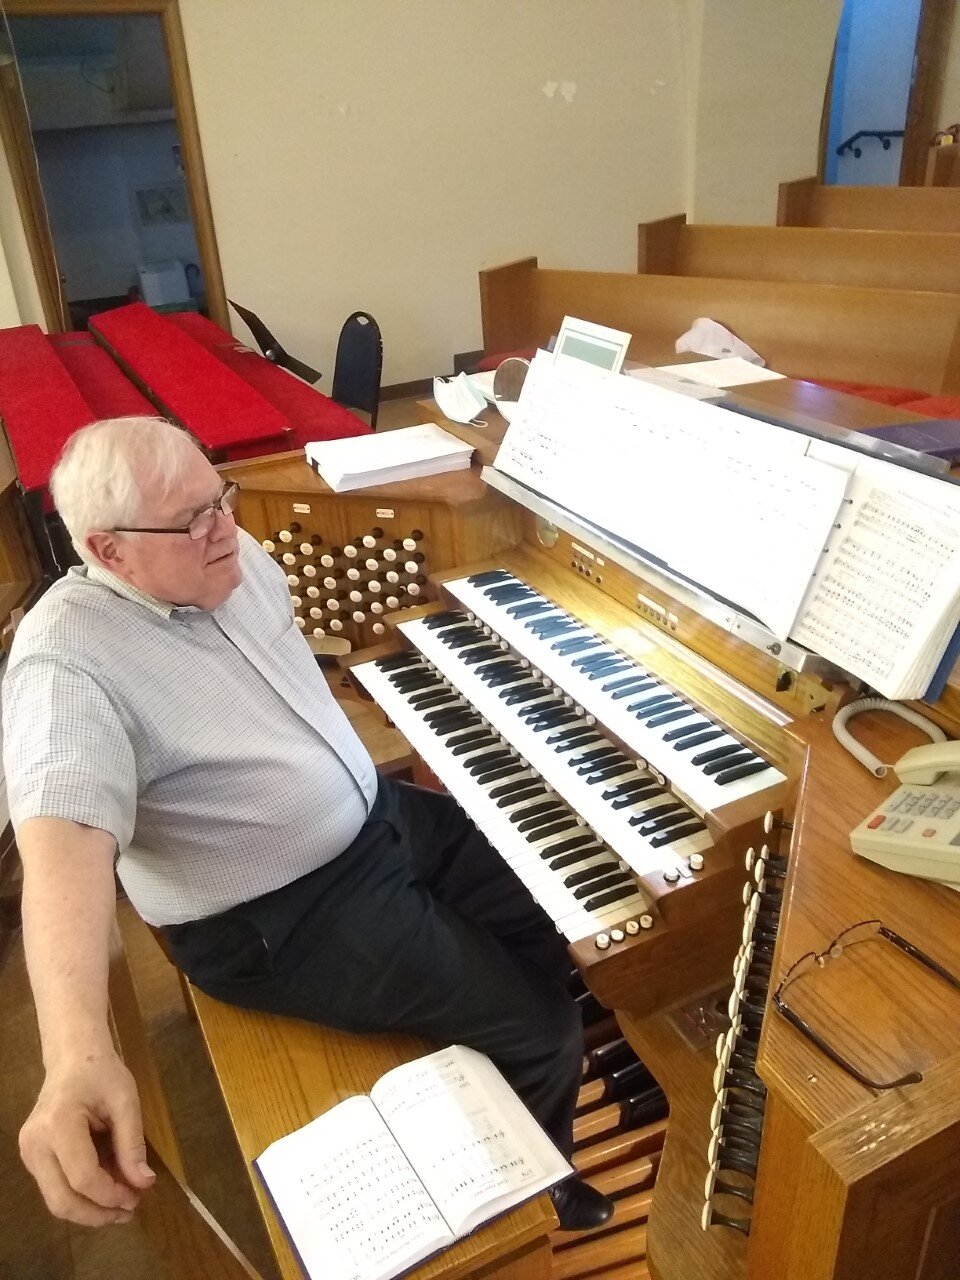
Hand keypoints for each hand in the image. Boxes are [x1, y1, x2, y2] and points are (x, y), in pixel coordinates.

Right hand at [19, 1052, 155, 1225]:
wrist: (73, 1057)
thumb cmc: (102, 1072)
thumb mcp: (126, 1101)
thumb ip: (132, 1144)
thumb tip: (144, 1184)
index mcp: (58, 1125)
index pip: (83, 1178)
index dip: (111, 1195)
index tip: (138, 1196)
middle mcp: (35, 1144)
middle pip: (62, 1200)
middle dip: (97, 1213)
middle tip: (130, 1211)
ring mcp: (29, 1153)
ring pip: (56, 1201)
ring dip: (89, 1210)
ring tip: (122, 1204)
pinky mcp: (32, 1157)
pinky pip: (55, 1188)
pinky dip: (81, 1196)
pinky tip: (106, 1190)